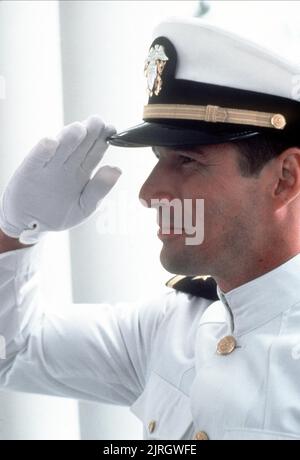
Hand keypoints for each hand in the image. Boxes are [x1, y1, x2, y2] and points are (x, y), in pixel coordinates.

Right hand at [0, 115, 121, 243]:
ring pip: (60, 147)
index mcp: (82, 171)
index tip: (112, 130)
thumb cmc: (60, 216)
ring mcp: (48, 165)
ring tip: (79, 128)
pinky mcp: (29, 170)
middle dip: (89, 132)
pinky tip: (51, 142)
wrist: (31, 227)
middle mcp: (66, 164)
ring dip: (69, 137)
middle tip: (98, 121)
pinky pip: (37, 158)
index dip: (103, 140)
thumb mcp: (84, 206)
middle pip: (80, 145)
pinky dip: (43, 150)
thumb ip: (99, 189)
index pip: (95, 152)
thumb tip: (117, 169)